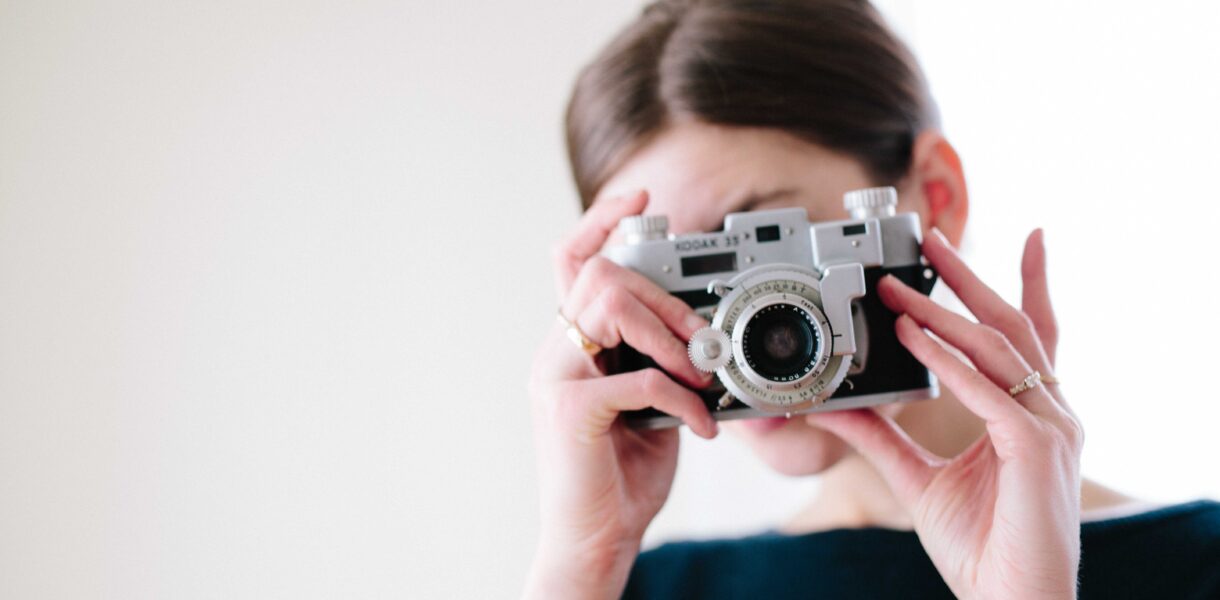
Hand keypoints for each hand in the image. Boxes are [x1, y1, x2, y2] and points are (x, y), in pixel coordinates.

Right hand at [524, 190, 717, 598]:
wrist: (595, 542)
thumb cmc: (620, 478)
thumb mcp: (650, 406)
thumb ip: (660, 363)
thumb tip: (702, 335)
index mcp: (571, 347)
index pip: (573, 261)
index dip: (601, 219)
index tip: (639, 197)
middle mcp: (554, 354)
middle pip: (602, 273)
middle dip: (666, 297)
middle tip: (702, 341)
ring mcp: (554, 379)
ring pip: (607, 301)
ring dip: (668, 332)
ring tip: (699, 373)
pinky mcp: (569, 410)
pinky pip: (635, 375)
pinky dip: (682, 397)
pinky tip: (701, 425)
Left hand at [808, 228, 1081, 599]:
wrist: (1010, 599)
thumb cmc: (983, 547)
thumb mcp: (916, 478)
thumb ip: (879, 438)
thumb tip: (831, 405)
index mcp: (1032, 413)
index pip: (1032, 336)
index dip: (1029, 283)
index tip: (1025, 239)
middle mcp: (1050, 412)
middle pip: (1013, 326)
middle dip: (971, 278)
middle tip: (934, 239)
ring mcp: (1050, 428)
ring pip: (997, 349)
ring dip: (943, 313)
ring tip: (897, 290)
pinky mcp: (1037, 450)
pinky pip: (990, 393)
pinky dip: (949, 363)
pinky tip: (913, 339)